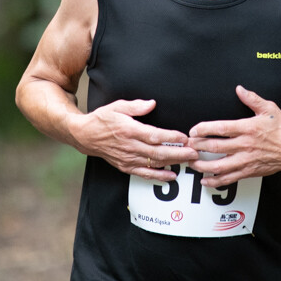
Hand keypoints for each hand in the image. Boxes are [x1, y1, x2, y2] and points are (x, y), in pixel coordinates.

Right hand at [69, 99, 197, 180]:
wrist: (85, 136)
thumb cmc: (103, 119)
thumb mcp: (117, 106)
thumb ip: (136, 105)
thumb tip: (152, 103)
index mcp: (129, 130)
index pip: (154, 136)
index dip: (171, 138)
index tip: (185, 137)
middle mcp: (130, 146)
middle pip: (158, 152)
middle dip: (179, 153)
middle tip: (195, 152)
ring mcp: (128, 158)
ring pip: (154, 163)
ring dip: (173, 163)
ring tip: (189, 161)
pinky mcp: (126, 167)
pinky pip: (145, 173)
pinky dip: (159, 176)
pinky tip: (172, 175)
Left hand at [186, 85, 280, 186]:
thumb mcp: (269, 109)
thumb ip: (252, 99)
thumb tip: (239, 89)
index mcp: (248, 128)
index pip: (221, 128)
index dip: (204, 129)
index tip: (193, 130)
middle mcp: (245, 145)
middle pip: (216, 147)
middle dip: (198, 146)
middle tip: (187, 145)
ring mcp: (246, 160)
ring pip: (219, 166)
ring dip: (202, 165)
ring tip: (191, 162)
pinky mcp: (248, 172)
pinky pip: (229, 178)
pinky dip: (215, 180)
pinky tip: (204, 180)